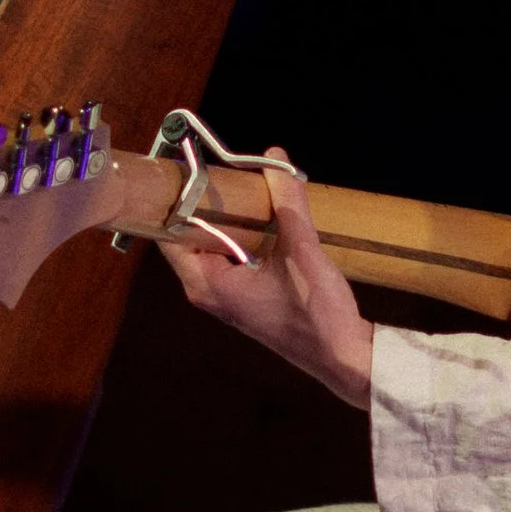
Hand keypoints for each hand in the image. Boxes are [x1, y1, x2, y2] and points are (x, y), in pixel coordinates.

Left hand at [154, 153, 375, 412]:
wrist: (343, 357)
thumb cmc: (316, 313)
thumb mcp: (302, 250)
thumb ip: (287, 202)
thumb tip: (275, 154)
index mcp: (207, 283)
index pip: (168, 235)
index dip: (174, 201)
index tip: (187, 169)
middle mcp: (208, 291)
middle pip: (188, 237)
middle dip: (202, 204)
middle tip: (219, 170)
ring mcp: (225, 296)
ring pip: (210, 247)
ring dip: (224, 219)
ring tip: (240, 185)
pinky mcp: (244, 297)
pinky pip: (229, 257)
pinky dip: (238, 235)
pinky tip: (260, 216)